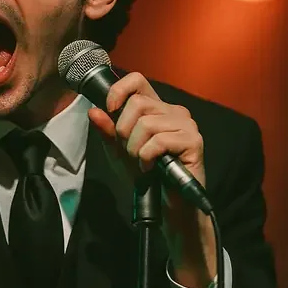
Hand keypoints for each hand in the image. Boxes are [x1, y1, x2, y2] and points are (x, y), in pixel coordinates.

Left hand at [87, 72, 215, 287]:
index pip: (137, 80)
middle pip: (137, 104)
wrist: (167, 206)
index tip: (109, 109)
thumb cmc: (147, 176)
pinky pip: (158, 140)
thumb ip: (108, 131)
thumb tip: (94, 111)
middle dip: (123, 131)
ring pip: (147, 123)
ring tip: (141, 162)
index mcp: (157, 108)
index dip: (119, 90)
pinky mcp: (193, 141)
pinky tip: (151, 167)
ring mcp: (187, 125)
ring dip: (135, 148)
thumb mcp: (119, 152)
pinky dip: (147, 157)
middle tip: (129, 152)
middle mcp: (174, 111)